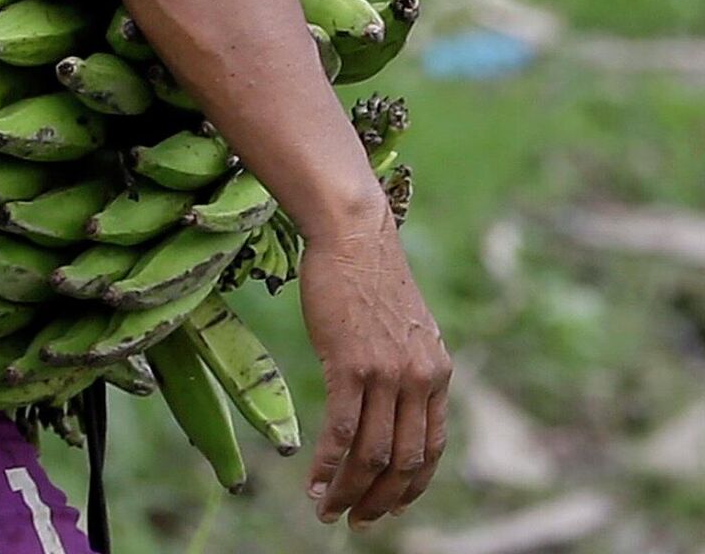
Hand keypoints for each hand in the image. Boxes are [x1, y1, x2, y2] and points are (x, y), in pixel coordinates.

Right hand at [297, 196, 451, 528]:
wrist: (352, 232)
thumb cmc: (368, 272)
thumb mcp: (401, 325)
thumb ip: (403, 364)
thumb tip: (388, 398)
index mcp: (438, 373)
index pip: (433, 449)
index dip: (412, 486)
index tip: (389, 505)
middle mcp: (420, 380)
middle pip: (403, 461)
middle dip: (379, 500)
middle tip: (355, 522)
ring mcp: (387, 374)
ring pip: (372, 454)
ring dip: (350, 491)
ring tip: (328, 510)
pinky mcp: (352, 364)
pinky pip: (342, 431)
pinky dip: (330, 465)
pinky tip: (316, 481)